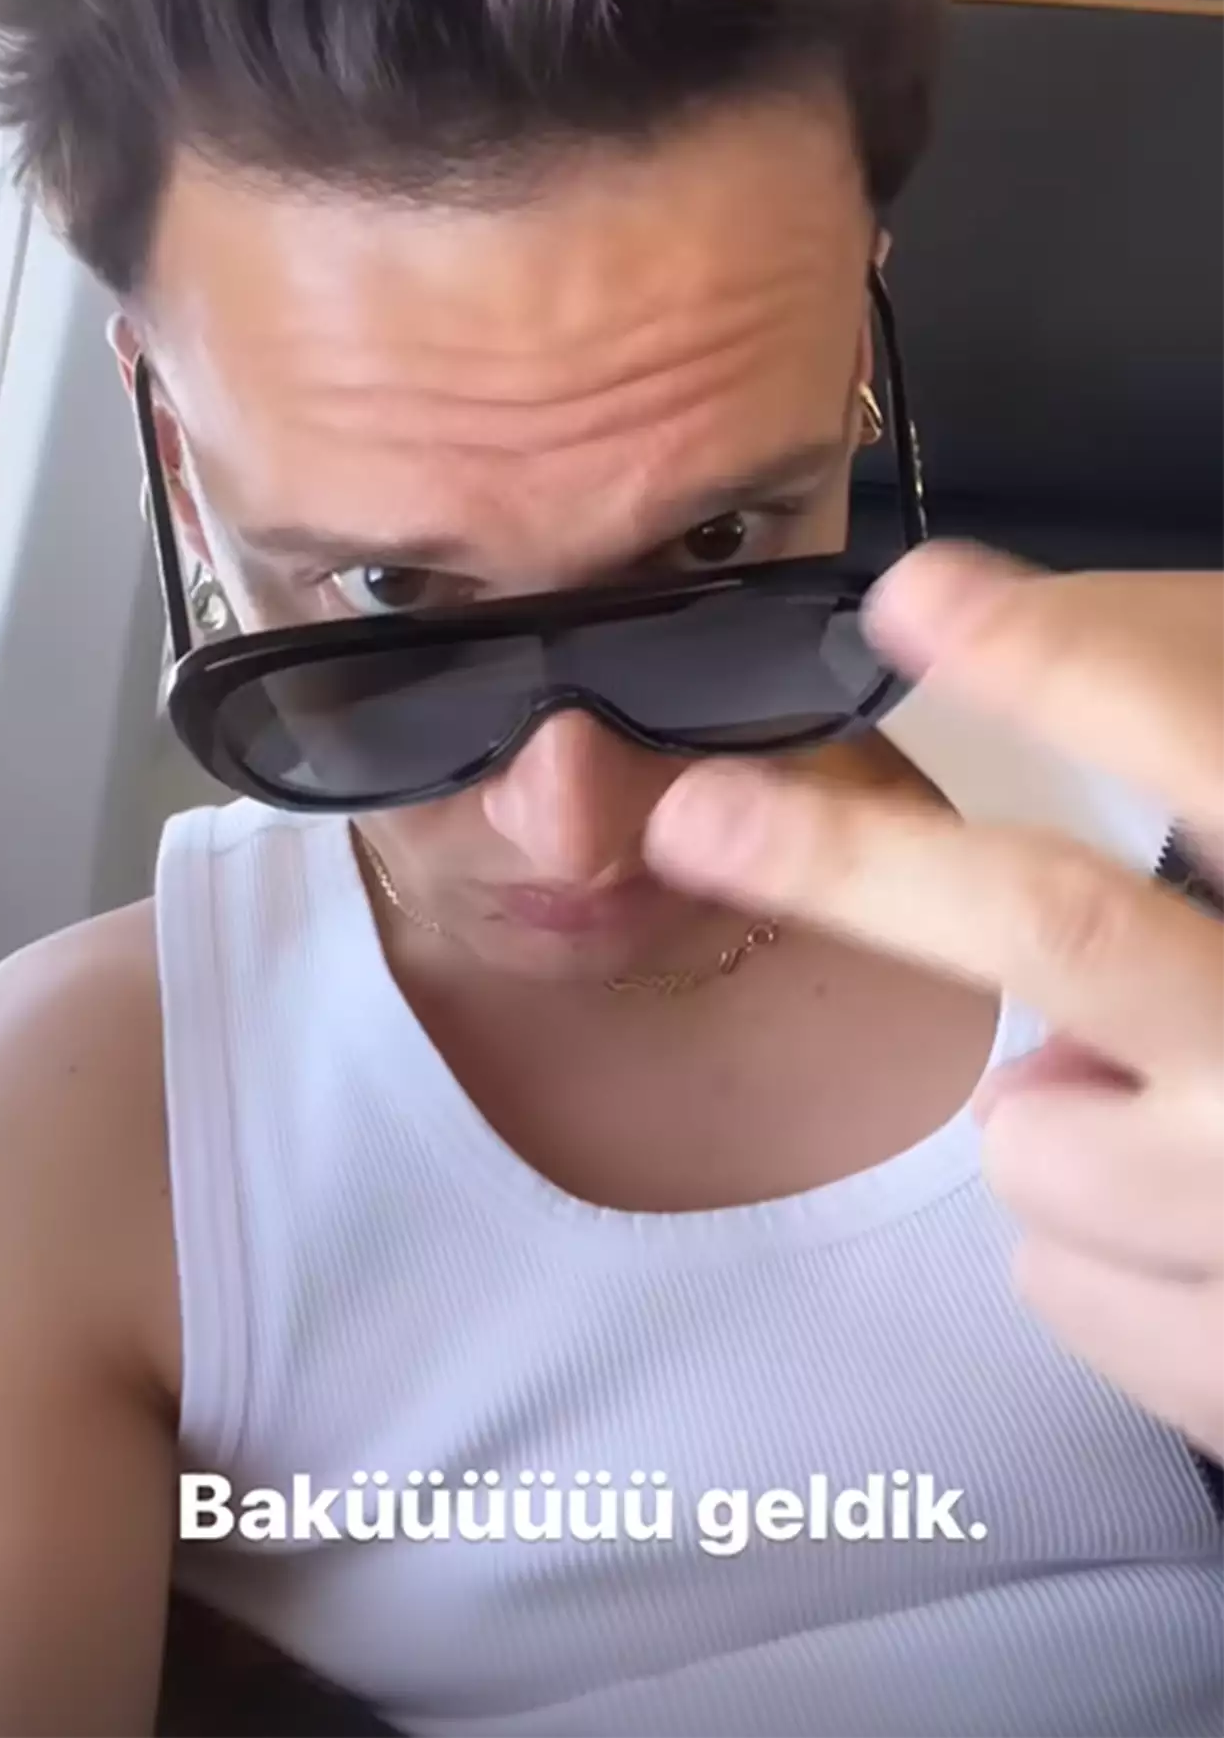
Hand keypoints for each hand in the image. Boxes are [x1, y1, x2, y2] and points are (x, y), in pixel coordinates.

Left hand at [645, 543, 1223, 1462]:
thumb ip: (1206, 747)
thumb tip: (1024, 681)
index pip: (1208, 739)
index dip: (1060, 660)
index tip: (916, 597)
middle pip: (1061, 932)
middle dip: (856, 861)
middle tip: (702, 814)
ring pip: (1031, 1137)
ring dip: (1052, 1104)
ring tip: (1169, 1106)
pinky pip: (1057, 1278)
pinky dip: (1085, 1232)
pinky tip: (1188, 1217)